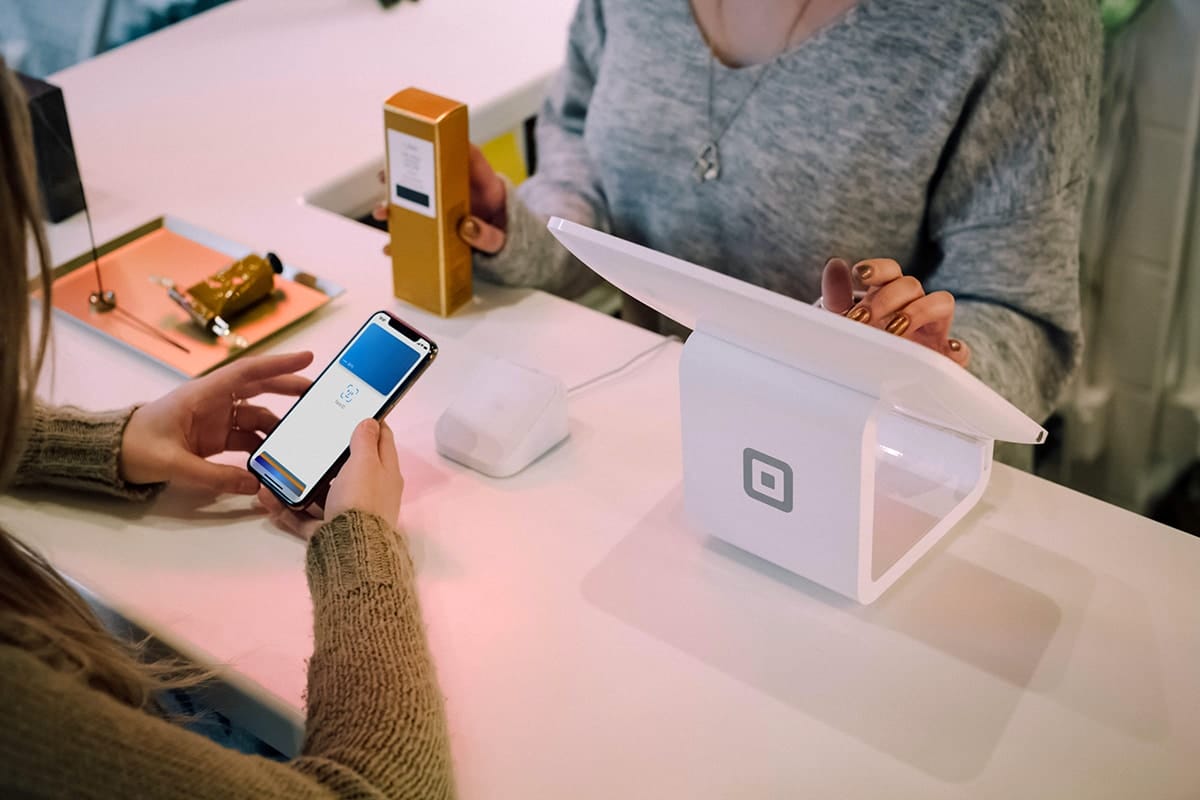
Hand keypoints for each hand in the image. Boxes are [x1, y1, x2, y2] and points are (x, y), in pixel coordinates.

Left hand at [119, 351, 313, 493]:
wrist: (111, 455)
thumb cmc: (135, 447)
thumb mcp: (174, 464)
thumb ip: (215, 477)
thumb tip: (255, 485)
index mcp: (202, 394)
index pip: (247, 373)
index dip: (279, 364)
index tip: (308, 356)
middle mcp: (214, 402)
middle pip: (259, 389)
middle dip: (289, 389)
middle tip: (318, 394)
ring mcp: (216, 420)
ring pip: (257, 416)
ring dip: (278, 425)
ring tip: (300, 437)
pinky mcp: (215, 438)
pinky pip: (247, 438)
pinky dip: (262, 447)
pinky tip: (275, 459)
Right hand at [257, 418, 402, 540]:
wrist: (352, 551)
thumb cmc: (362, 500)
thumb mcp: (365, 463)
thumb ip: (365, 441)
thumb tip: (371, 420)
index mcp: (385, 473)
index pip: (382, 440)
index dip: (370, 422)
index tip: (352, 409)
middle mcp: (370, 492)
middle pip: (349, 466)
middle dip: (328, 454)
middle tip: (308, 437)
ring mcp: (348, 512)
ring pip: (321, 492)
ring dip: (300, 481)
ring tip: (278, 467)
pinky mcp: (328, 530)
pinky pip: (303, 517)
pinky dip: (286, 508)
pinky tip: (267, 497)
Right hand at [372, 144, 506, 254]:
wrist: (512, 261)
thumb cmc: (511, 240)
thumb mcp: (505, 240)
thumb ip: (489, 236)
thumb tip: (465, 227)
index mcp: (487, 188)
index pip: (472, 157)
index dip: (455, 143)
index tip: (433, 136)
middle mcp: (465, 195)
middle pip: (434, 176)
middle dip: (407, 174)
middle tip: (385, 176)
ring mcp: (451, 213)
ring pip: (420, 204)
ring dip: (397, 206)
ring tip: (382, 212)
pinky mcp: (443, 232)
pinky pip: (421, 233)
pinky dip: (405, 240)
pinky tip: (390, 247)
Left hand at [821, 258, 969, 367]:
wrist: (875, 373)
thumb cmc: (864, 339)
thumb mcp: (845, 320)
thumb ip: (838, 295)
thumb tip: (834, 264)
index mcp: (889, 293)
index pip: (890, 271)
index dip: (877, 268)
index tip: (859, 274)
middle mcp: (914, 304)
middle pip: (910, 285)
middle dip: (885, 299)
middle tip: (862, 319)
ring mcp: (932, 329)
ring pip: (941, 303)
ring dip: (919, 311)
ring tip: (895, 329)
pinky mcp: (943, 356)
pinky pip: (961, 350)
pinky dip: (958, 349)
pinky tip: (948, 350)